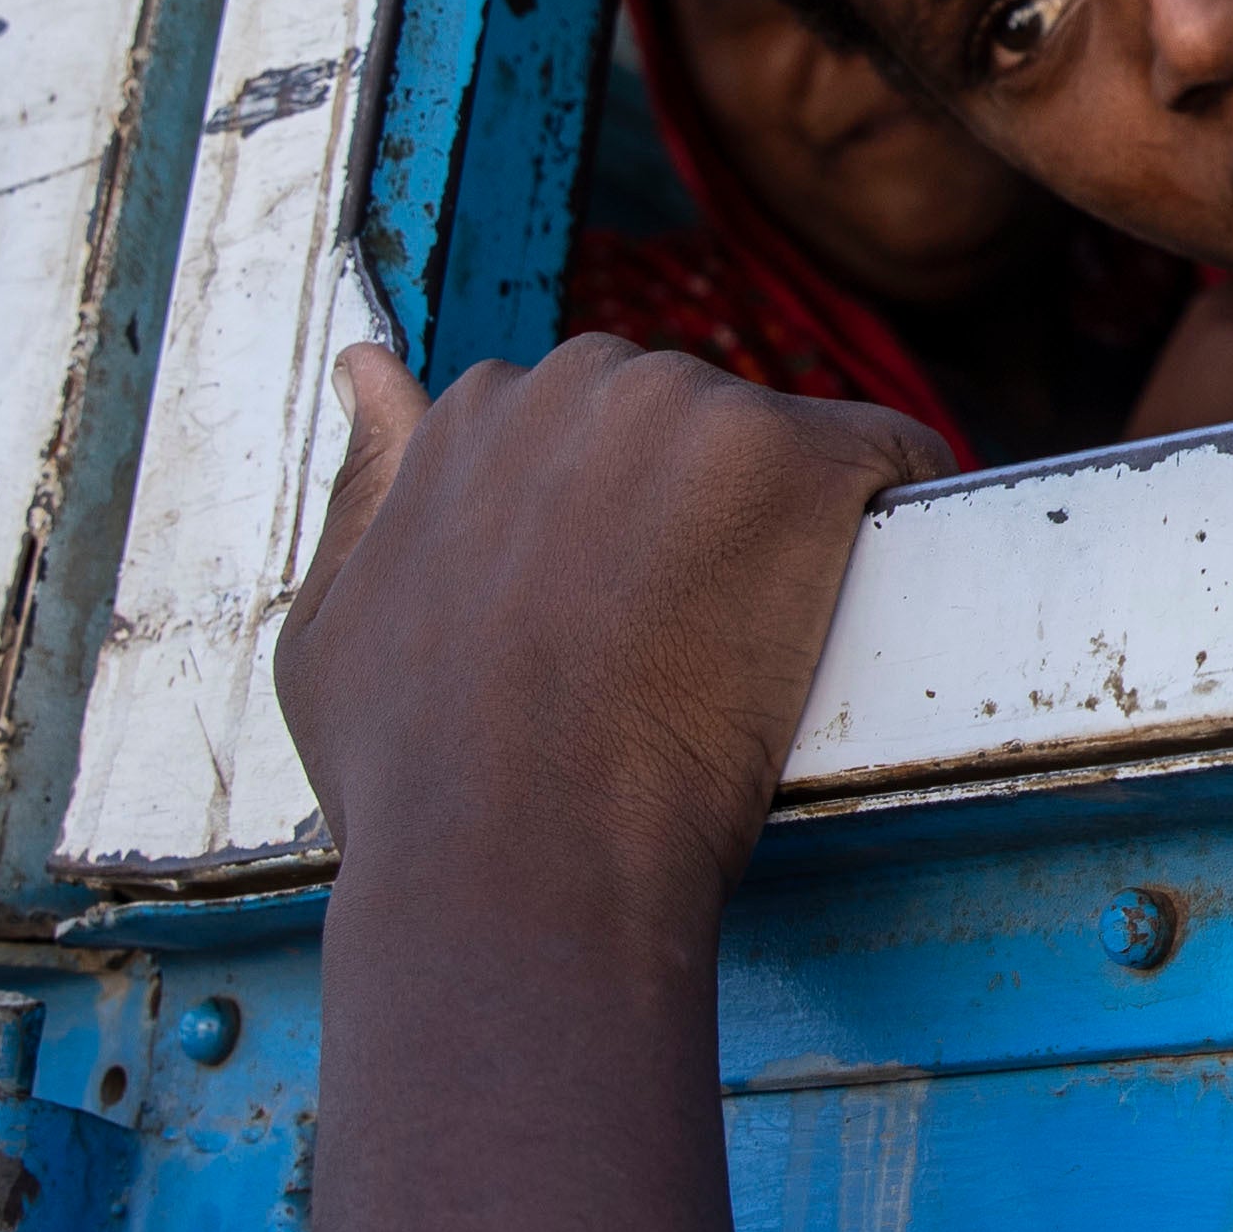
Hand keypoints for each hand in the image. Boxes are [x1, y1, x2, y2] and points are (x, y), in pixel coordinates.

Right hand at [276, 342, 939, 940]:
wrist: (517, 864)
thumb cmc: (419, 780)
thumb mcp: (332, 627)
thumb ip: (365, 487)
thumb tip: (371, 367)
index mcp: (476, 417)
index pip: (588, 427)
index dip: (620, 536)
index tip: (629, 622)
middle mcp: (575, 385)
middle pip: (685, 422)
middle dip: (698, 513)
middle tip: (684, 648)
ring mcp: (684, 414)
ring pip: (776, 442)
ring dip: (783, 524)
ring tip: (748, 652)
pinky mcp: (787, 461)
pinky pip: (888, 453)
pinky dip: (899, 513)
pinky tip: (871, 589)